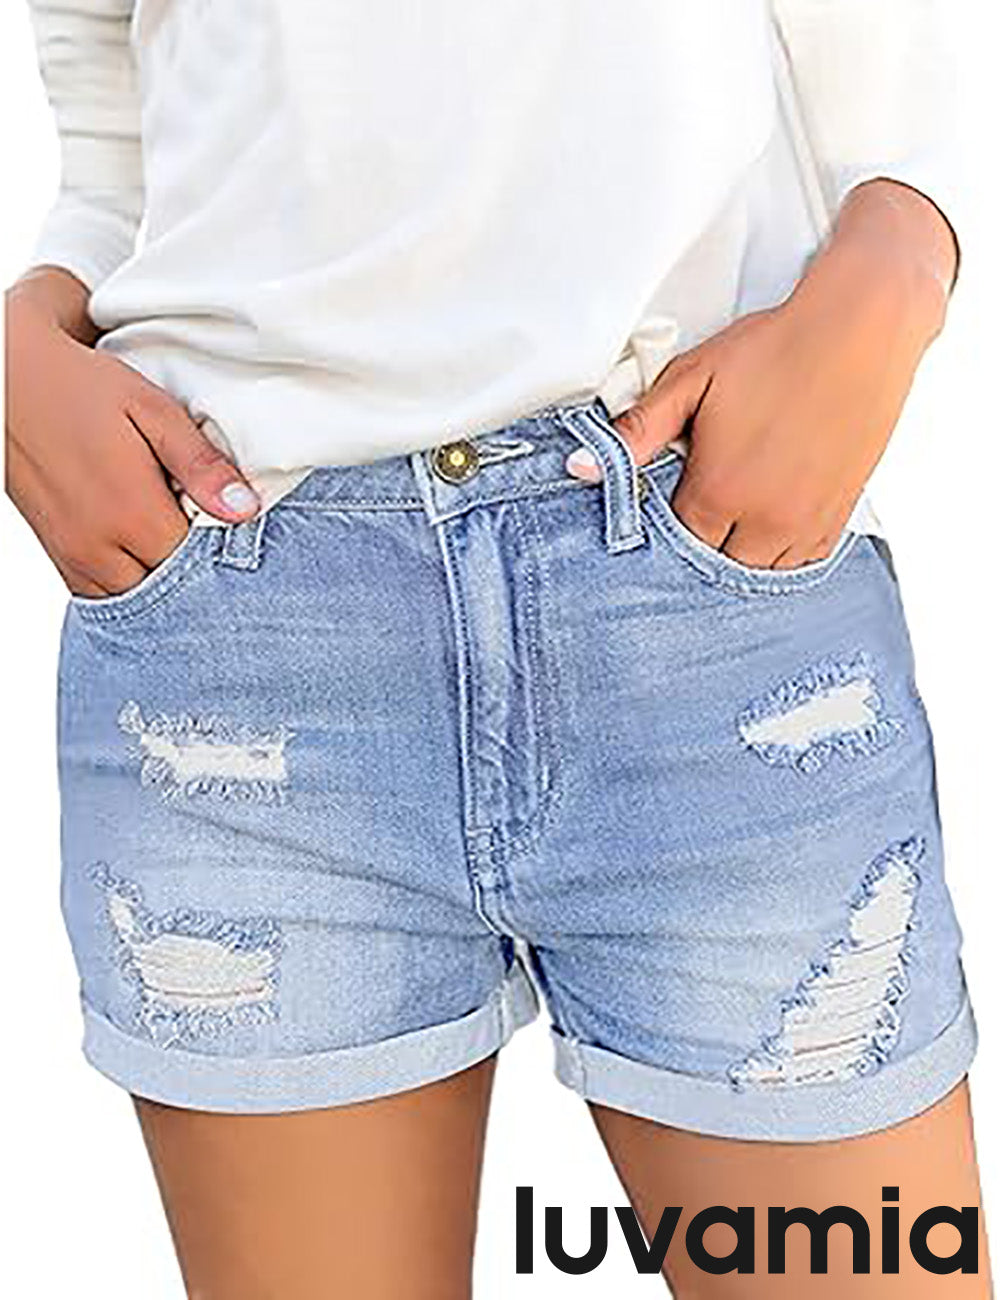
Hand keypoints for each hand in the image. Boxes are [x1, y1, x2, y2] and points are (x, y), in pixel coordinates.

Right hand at [5, 268, 259, 596]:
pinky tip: (143, 548)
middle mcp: (100, 547)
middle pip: (170, 590)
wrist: (9, 379)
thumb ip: (200, 465)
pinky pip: (101, 593)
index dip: (223, 548)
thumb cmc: (82, 388)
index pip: (201, 564)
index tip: (230, 522)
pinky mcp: (58, 554)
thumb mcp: (153, 412)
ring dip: (161, 577)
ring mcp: (74, 555)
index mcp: (133, 513)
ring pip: (136, 596)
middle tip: (205, 527)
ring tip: (172, 533)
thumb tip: (244, 510)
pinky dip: (128, 581)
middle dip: (195, 568)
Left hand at [567, 180, 956, 568]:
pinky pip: (804, 561)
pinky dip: (781, 555)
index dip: (663, 532)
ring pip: (760, 570)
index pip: (675, 544)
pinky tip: (767, 533)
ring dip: (740, 556)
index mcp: (718, 491)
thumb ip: (636, 431)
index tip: (661, 510)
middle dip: (700, 548)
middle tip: (695, 517)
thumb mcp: (691, 380)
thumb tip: (578, 467)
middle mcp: (763, 518)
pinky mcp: (839, 513)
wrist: (859, 330)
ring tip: (729, 526)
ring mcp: (805, 521)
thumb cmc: (773, 349)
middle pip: (715, 565)